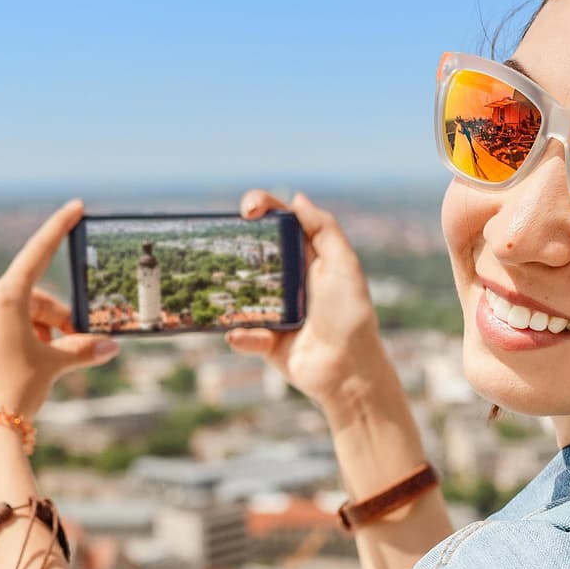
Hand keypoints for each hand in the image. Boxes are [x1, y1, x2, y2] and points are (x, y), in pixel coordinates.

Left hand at [0, 199, 121, 424]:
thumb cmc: (17, 390)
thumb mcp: (54, 366)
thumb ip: (82, 350)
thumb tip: (111, 347)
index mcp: (4, 299)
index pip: (38, 254)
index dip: (58, 229)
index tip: (75, 205)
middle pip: (28, 300)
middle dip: (53, 319)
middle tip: (71, 343)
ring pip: (8, 322)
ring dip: (32, 336)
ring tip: (45, 365)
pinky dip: (9, 350)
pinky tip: (16, 377)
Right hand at [225, 189, 391, 414]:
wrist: (349, 370)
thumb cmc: (351, 316)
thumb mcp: (344, 266)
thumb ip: (324, 229)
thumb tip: (297, 198)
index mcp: (308, 259)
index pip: (281, 225)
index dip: (263, 209)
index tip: (247, 209)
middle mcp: (288, 282)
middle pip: (253, 253)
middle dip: (234, 243)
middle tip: (221, 239)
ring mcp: (274, 311)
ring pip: (240, 293)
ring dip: (227, 290)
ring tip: (218, 287)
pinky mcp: (265, 342)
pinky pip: (242, 334)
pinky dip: (240, 334)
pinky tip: (240, 333)